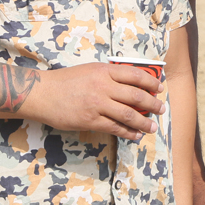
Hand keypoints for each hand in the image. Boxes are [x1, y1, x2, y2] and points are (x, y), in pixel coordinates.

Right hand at [24, 62, 163, 140]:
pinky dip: (128, 133)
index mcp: (104, 71)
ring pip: (128, 114)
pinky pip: (115, 128)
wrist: (43, 93)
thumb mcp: (90, 70)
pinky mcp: (90, 120)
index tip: (160, 88)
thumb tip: (131, 84)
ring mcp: (97, 104)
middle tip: (161, 109)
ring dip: (144, 122)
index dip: (151, 82)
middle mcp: (103, 86)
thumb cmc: (66, 81)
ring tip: (152, 127)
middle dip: (152, 104)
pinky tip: (135, 135)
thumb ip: (108, 75)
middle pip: (136, 96)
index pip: (135, 75)